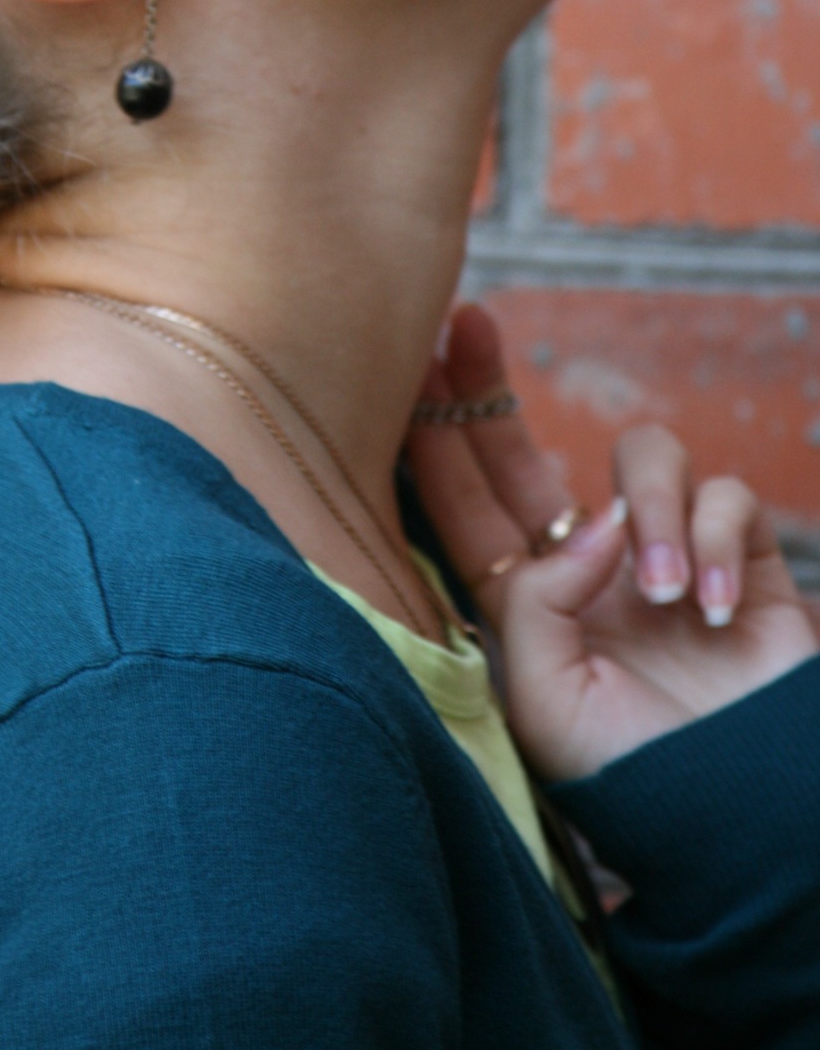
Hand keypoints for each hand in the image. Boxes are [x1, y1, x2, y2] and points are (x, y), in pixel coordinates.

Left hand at [406, 303, 817, 783]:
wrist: (739, 824)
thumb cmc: (631, 778)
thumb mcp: (544, 701)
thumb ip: (535, 601)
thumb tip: (586, 527)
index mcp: (528, 605)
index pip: (469, 504)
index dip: (439, 435)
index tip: (410, 363)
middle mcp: (588, 569)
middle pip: (531, 454)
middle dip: (492, 388)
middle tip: (466, 325)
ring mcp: (663, 557)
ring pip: (641, 455)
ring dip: (647, 506)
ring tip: (660, 593)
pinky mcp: (739, 559)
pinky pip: (723, 498)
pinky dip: (712, 541)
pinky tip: (712, 611)